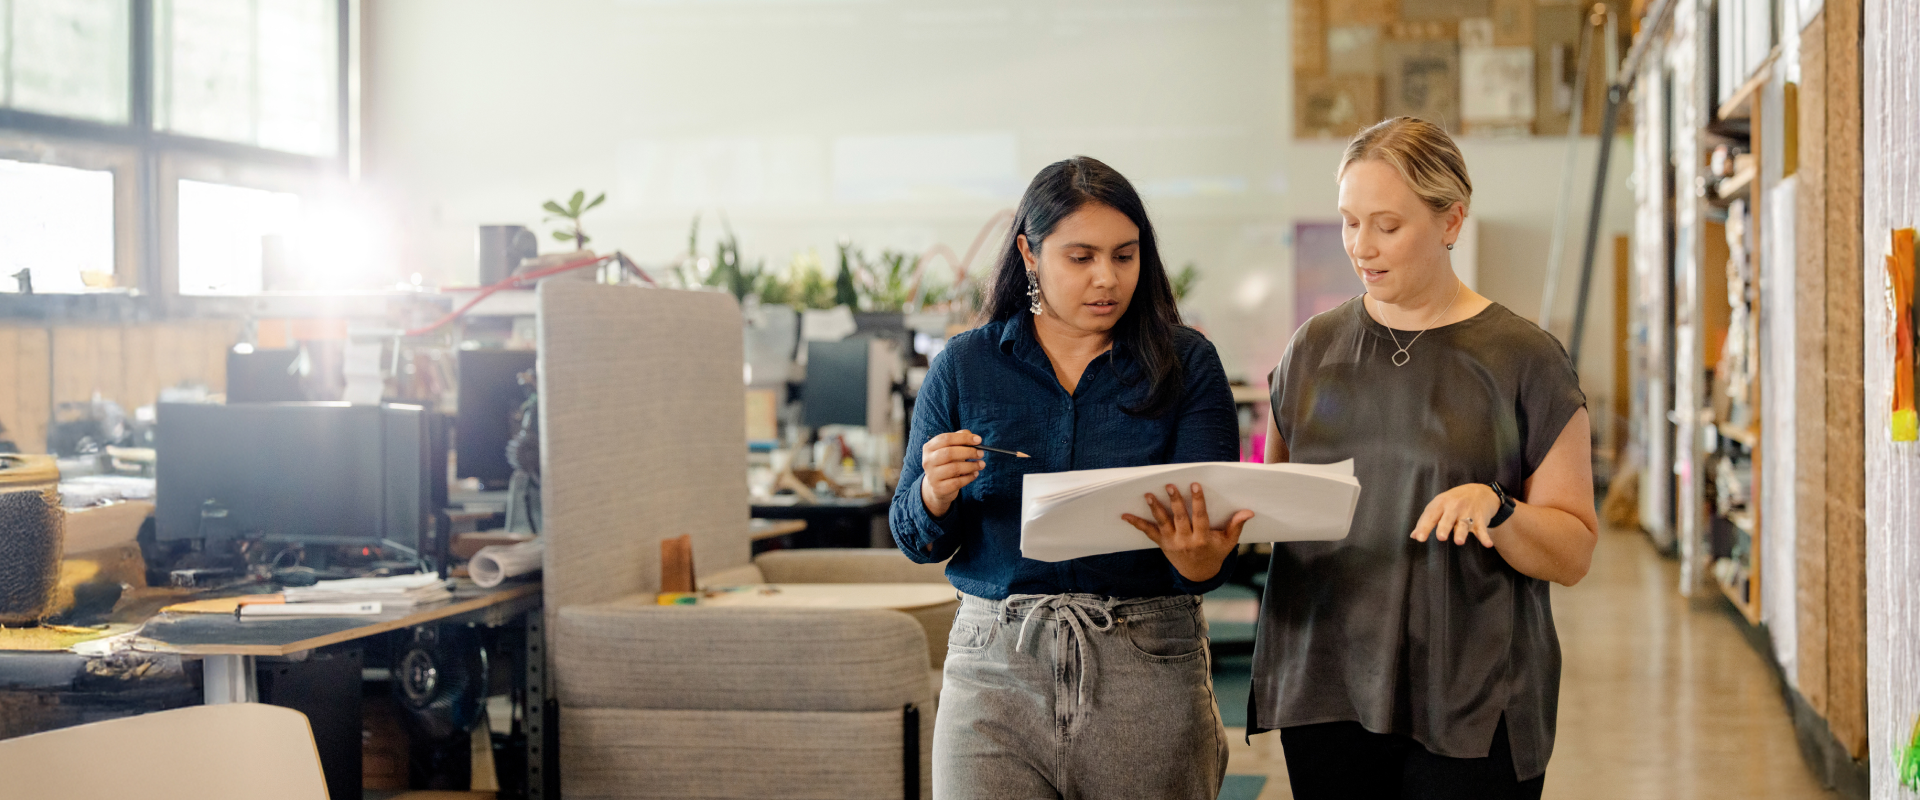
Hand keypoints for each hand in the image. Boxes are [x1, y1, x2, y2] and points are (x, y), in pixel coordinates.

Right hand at [919, 430, 982, 517]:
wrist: (937, 487)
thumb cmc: (947, 463)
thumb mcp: (951, 449)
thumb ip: (960, 439)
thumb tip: (974, 438)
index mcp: (929, 447)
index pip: (946, 439)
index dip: (964, 438)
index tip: (979, 440)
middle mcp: (928, 461)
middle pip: (949, 453)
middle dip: (969, 452)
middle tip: (981, 453)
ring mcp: (932, 476)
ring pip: (954, 468)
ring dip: (971, 465)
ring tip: (981, 464)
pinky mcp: (939, 488)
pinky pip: (957, 482)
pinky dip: (969, 477)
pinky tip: (975, 474)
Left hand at [1122, 483, 1253, 582]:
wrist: (1198, 574)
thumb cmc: (1215, 553)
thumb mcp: (1228, 543)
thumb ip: (1236, 526)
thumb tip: (1248, 512)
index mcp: (1202, 539)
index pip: (1200, 517)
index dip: (1198, 502)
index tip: (1195, 486)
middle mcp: (1186, 541)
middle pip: (1179, 518)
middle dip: (1175, 502)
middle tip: (1170, 486)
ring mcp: (1172, 542)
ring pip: (1163, 523)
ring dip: (1155, 508)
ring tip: (1148, 495)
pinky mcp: (1162, 543)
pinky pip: (1148, 533)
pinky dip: (1137, 524)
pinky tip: (1125, 515)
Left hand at [1410, 484, 1501, 546]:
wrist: (1479, 492)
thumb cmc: (1453, 501)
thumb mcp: (1438, 506)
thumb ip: (1426, 521)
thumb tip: (1414, 536)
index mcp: (1441, 504)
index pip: (1431, 516)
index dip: (1424, 527)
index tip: (1420, 538)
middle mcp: (1454, 507)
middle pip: (1447, 519)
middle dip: (1444, 527)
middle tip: (1440, 537)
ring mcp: (1468, 513)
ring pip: (1464, 524)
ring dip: (1461, 533)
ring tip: (1459, 542)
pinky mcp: (1480, 519)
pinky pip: (1483, 529)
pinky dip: (1485, 537)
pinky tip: (1488, 544)